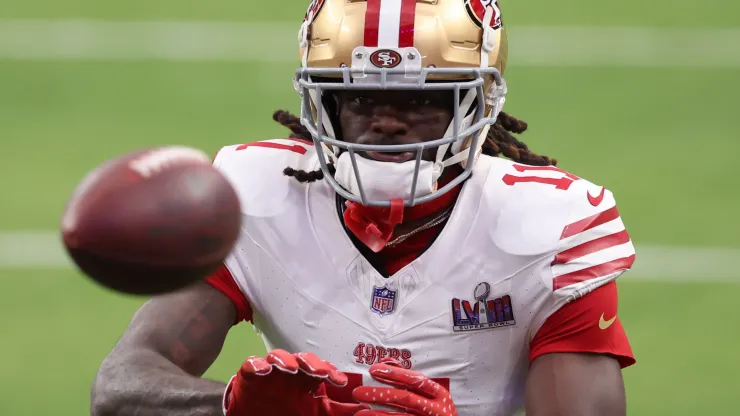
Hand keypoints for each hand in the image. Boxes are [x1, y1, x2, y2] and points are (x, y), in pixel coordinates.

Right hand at [225, 349, 368, 415]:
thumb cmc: (286, 411)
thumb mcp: (315, 414)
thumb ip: (338, 411)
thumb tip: (365, 409)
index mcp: (306, 378)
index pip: (321, 369)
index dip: (332, 372)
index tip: (341, 381)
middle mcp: (290, 371)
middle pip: (303, 359)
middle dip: (312, 363)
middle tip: (320, 372)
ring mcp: (270, 371)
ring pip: (278, 356)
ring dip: (286, 360)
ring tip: (291, 368)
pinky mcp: (249, 374)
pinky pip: (252, 364)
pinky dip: (257, 364)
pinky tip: (264, 370)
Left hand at [352, 359, 457, 415]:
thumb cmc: (439, 412)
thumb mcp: (433, 396)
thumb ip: (413, 383)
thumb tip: (389, 365)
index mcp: (439, 394)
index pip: (415, 380)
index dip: (394, 374)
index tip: (374, 370)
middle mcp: (436, 408)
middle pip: (405, 398)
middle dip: (380, 394)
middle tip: (359, 392)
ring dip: (377, 415)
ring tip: (359, 413)